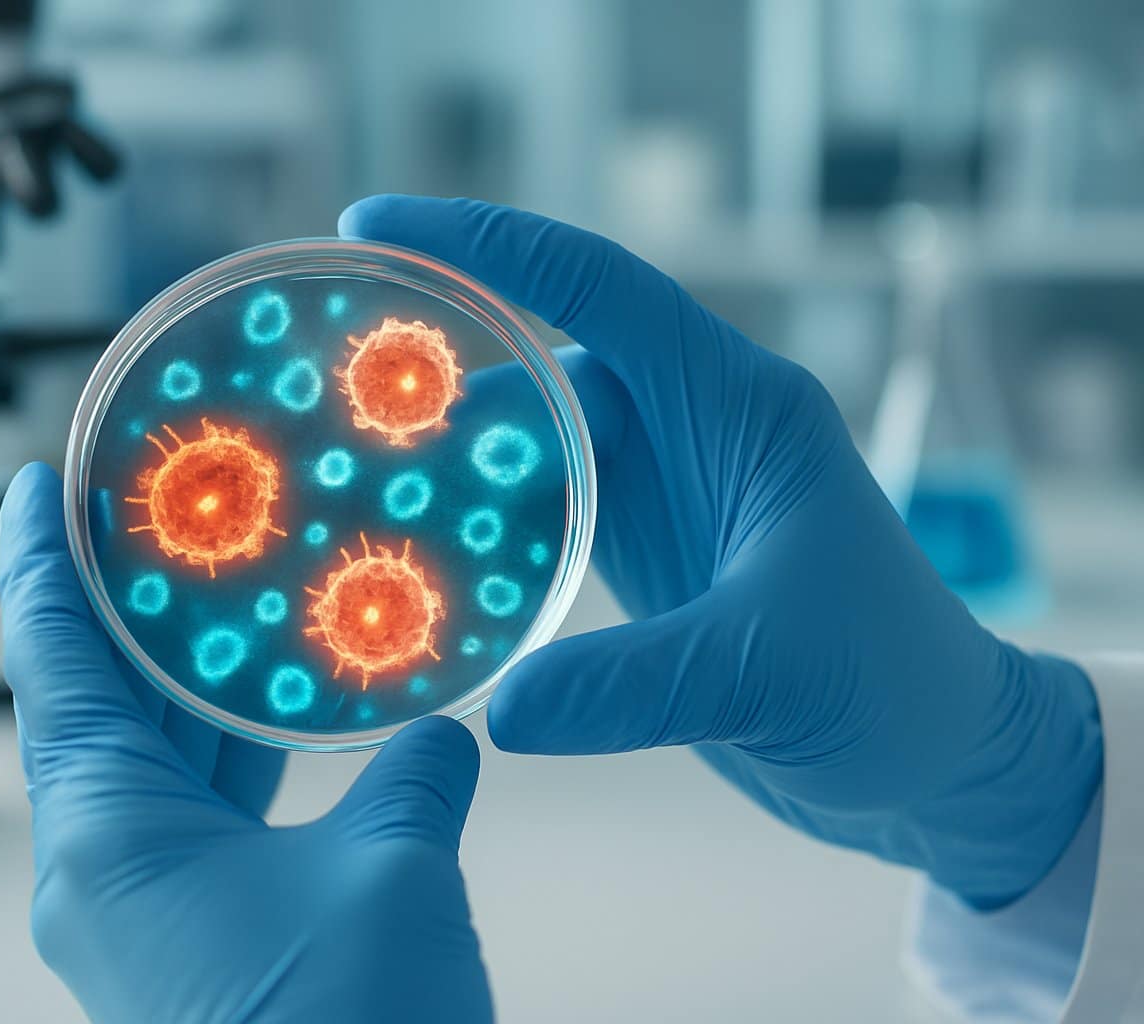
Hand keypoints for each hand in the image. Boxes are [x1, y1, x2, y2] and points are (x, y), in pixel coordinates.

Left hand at [0, 463, 491, 1022]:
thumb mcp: (392, 874)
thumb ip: (411, 780)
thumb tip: (438, 736)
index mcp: (108, 839)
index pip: (53, 664)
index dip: (37, 563)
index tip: (30, 485)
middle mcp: (102, 876)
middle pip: (97, 707)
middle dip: (127, 613)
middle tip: (161, 522)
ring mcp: (143, 922)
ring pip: (153, 770)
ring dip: (191, 690)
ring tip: (228, 600)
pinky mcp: (193, 954)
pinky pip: (196, 827)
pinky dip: (234, 764)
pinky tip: (288, 722)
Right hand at [340, 195, 1102, 907]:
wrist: (935, 756)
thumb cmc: (890, 681)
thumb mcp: (767, 668)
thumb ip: (636, 684)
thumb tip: (506, 711)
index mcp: (735, 406)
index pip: (597, 288)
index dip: (488, 245)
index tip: (375, 226)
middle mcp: (691, 429)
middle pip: (543, 370)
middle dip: (443, 378)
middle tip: (328, 399)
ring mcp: (663, 489)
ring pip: (534, 445)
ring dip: (453, 461)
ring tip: (353, 483)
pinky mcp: (645, 550)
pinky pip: (542, 514)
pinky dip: (482, 527)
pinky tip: (420, 556)